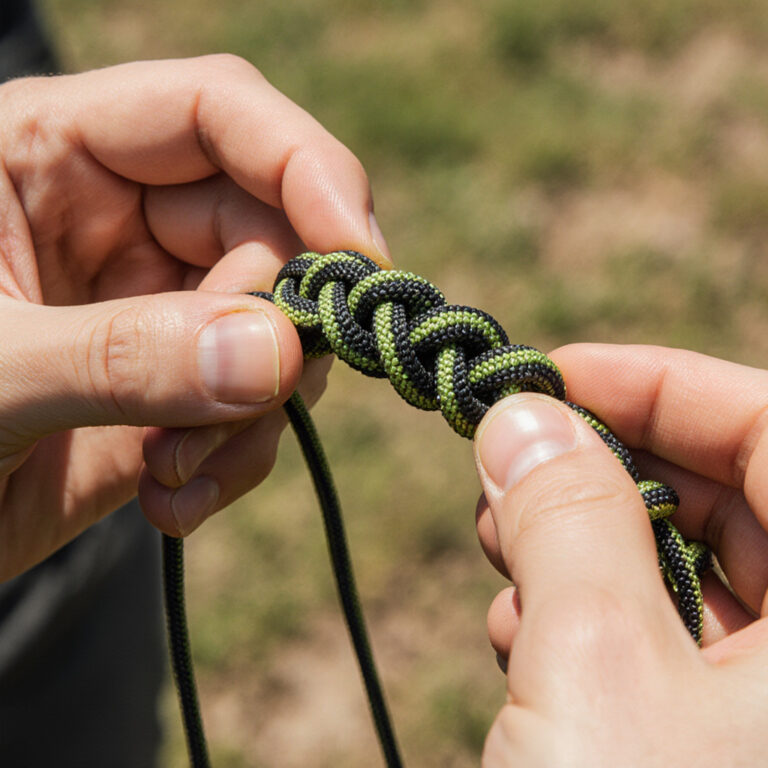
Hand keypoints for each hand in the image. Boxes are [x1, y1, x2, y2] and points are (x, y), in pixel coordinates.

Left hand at [0, 55, 389, 580]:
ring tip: (174, 474)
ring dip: (252, 413)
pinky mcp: (172, 388)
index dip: (306, 167)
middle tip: (243, 404)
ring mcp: (155, 308)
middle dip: (275, 328)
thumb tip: (276, 355)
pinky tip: (171, 503)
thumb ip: (121, 356)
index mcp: (51, 155)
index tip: (359, 256)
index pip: (218, 113)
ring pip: (275, 331)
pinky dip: (236, 460)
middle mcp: (119, 220)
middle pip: (268, 232)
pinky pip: (254, 406)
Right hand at [473, 344, 767, 765]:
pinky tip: (520, 636)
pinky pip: (662, 642)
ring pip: (681, 569)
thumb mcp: (598, 659)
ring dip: (575, 546)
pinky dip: (583, 618)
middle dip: (601, 469)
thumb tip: (521, 417)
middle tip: (507, 465)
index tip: (553, 374)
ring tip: (499, 556)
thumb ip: (567, 515)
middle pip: (724, 499)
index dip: (662, 384)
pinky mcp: (721, 745)